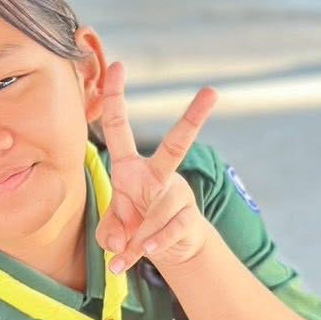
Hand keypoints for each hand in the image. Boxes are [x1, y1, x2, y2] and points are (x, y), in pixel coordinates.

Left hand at [94, 61, 217, 274]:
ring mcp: (176, 195)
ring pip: (157, 212)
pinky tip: (143, 254)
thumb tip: (118, 245)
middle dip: (193, 120)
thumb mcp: (112, 230)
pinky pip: (169, 231)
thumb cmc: (134, 228)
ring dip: (138, 238)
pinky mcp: (188, 219)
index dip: (115, 97)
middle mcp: (157, 175)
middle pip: (176, 145)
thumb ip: (108, 235)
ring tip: (128, 253)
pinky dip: (152, 246)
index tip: (118, 65)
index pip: (120, 127)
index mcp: (130, 168)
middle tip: (213, 91)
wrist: (169, 250)